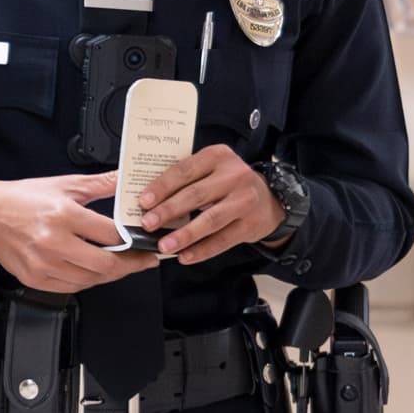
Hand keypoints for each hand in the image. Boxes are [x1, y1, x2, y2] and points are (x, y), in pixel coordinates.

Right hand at [0, 173, 162, 293]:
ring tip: (123, 265)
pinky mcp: (35, 279)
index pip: (111, 234)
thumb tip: (127, 179)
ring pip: (91, 279)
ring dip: (111, 274)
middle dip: (131, 264)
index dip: (136, 240)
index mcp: (63, 215)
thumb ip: (100, 184)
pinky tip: (96, 271)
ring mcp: (43, 264)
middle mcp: (53, 242)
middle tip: (144, 260)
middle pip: (105, 264)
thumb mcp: (63, 185)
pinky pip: (73, 287)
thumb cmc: (22, 199)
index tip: (148, 242)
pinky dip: (89, 281)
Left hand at [132, 145, 283, 264]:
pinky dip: (202, 250)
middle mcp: (234, 175)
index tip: (143, 201)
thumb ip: (183, 178)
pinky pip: (223, 240)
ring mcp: (245, 200)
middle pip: (195, 195)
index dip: (162, 186)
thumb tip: (144, 198)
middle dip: (168, 211)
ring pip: (210, 220)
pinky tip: (184, 256)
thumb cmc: (227, 182)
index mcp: (217, 156)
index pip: (184, 170)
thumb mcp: (209, 169)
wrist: (270, 198)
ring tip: (163, 246)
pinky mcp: (251, 224)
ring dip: (184, 235)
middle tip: (147, 224)